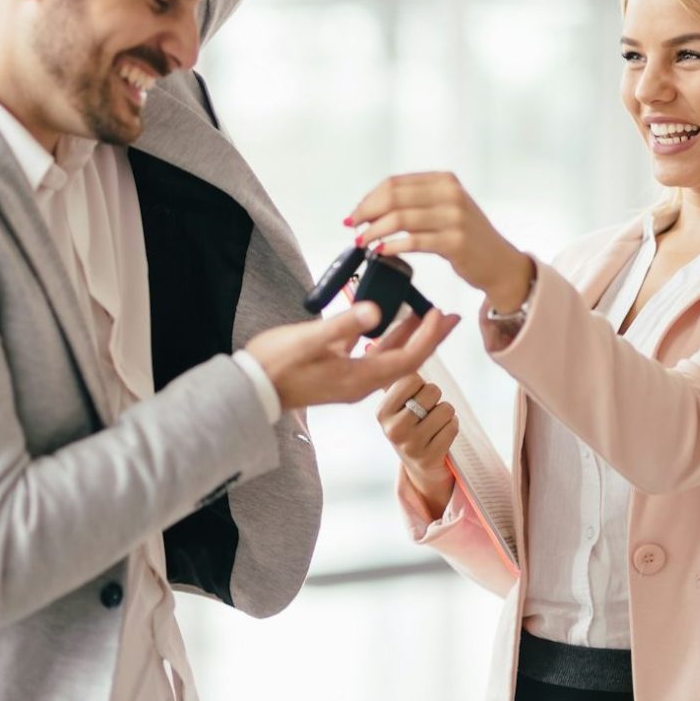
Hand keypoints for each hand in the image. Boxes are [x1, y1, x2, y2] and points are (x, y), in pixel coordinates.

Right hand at [245, 302, 459, 411]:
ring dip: (408, 336)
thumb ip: (343, 325)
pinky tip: (385, 322)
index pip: (408, 359)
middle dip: (428, 336)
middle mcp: (360, 382)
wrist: (251, 389)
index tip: (440, 314)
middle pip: (406, 359)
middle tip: (448, 315)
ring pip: (390, 357)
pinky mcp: (338, 373)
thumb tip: (375, 311)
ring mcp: (350, 379)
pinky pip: (372, 355)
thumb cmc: (276, 364)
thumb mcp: (309, 341)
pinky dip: (385, 338)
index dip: (427, 337)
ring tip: (424, 314)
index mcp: (359, 378)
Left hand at [347, 172, 533, 312]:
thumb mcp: (445, 208)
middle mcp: (451, 194)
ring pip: (400, 219)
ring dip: (374, 231)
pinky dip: (391, 246)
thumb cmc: (466, 237)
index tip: (355, 213)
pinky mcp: (455, 242)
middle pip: (394, 197)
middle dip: (367, 212)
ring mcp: (455, 218)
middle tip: (353, 227)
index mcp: (445, 181)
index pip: (395, 183)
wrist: (499, 263)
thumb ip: (414, 202)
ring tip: (362, 242)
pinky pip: (413, 242)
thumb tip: (370, 207)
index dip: (369, 198)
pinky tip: (380, 252)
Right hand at [377, 369, 456, 518]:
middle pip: (431, 391)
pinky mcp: (430, 457)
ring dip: (445, 413)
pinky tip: (440, 434)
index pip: (410, 378)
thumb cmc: (410, 423)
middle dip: (434, 397)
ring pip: (446, 409)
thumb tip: (375, 342)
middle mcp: (393, 429)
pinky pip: (453, 426)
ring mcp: (411, 445)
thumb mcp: (396, 403)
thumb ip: (392, 375)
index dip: (419, 383)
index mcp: (382, 412)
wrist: (419, 465)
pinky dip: (452, 426)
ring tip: (434, 423)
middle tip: (426, 411)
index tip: (414, 395)